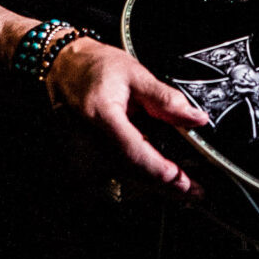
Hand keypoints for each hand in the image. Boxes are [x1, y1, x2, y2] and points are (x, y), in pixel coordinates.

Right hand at [45, 38, 208, 196]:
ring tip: (186, 187)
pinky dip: (141, 177)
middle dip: (166, 186)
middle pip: (131, 172)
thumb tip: (195, 118)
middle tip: (196, 191)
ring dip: (156, 186)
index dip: (157, 168)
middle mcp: (88, 140)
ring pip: (125, 178)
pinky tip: (161, 178)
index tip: (182, 180)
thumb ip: (164, 98)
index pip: (131, 150)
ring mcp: (83, 153)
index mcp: (100, 115)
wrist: (62, 69)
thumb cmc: (93, 67)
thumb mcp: (134, 73)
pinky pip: (117, 173)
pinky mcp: (84, 160)